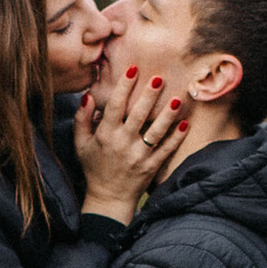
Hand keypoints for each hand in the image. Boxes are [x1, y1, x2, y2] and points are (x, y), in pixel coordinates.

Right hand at [75, 60, 189, 222]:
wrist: (108, 198)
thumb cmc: (94, 167)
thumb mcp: (81, 144)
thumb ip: (82, 119)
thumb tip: (88, 96)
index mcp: (106, 135)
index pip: (115, 106)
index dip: (124, 87)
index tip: (133, 69)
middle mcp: (123, 143)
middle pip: (138, 115)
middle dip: (148, 96)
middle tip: (159, 78)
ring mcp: (139, 156)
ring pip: (156, 132)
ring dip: (167, 115)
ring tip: (176, 99)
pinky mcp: (152, 166)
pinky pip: (166, 150)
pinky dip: (176, 138)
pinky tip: (185, 124)